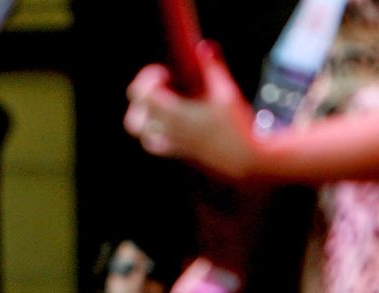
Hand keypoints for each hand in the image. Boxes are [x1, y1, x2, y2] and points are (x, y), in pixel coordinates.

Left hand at [124, 41, 256, 179]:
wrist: (245, 160)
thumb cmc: (238, 125)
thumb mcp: (227, 93)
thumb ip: (213, 68)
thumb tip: (204, 46)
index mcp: (177, 115)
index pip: (144, 95)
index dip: (148, 79)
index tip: (164, 72)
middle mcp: (168, 131)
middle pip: (133, 115)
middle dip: (141, 96)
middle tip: (161, 85)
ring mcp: (169, 143)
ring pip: (138, 130)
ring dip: (143, 112)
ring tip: (164, 100)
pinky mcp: (175, 151)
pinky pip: (151, 142)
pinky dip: (151, 130)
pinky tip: (169, 119)